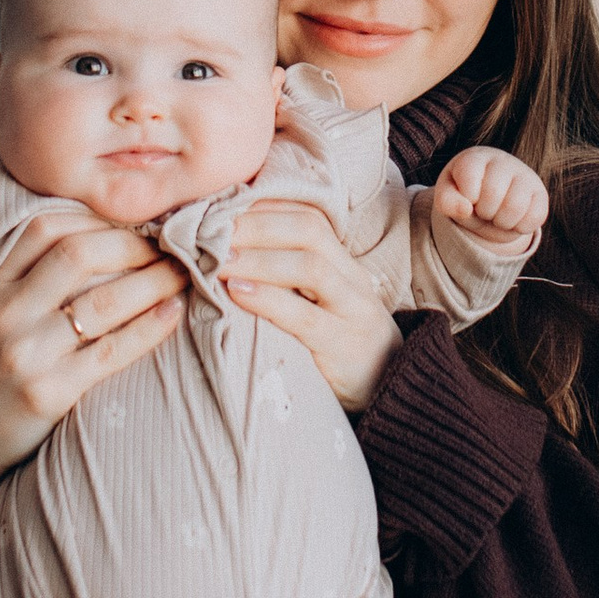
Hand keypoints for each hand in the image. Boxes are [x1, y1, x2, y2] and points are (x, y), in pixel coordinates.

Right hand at [0, 215, 182, 565]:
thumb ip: (21, 283)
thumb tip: (92, 246)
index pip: (45, 229)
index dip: (97, 219)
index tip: (134, 220)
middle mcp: (5, 313)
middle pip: (80, 255)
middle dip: (134, 244)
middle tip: (171, 243)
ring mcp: (26, 354)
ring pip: (104, 301)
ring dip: (154, 280)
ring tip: (184, 273)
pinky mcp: (48, 394)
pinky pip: (112, 351)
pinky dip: (150, 327)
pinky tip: (174, 313)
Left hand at [220, 199, 403, 415]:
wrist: (388, 390)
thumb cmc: (335, 344)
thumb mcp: (317, 303)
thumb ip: (285, 278)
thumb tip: (225, 251)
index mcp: (342, 262)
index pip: (306, 215)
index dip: (262, 207)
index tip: (218, 208)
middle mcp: (352, 277)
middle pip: (309, 230)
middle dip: (256, 225)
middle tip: (209, 230)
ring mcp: (353, 310)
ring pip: (310, 267)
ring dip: (257, 259)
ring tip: (217, 260)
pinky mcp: (345, 346)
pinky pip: (306, 318)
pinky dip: (268, 300)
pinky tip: (236, 293)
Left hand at [432, 146, 548, 244]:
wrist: (489, 199)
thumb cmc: (464, 195)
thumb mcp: (447, 197)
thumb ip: (447, 201)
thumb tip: (466, 209)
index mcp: (475, 158)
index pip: (470, 177)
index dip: (467, 197)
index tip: (468, 197)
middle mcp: (503, 161)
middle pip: (493, 194)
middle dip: (484, 212)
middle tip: (483, 209)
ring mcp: (525, 176)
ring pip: (515, 207)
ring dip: (501, 222)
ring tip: (497, 216)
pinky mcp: (541, 194)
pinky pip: (535, 218)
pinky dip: (520, 227)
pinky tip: (512, 220)